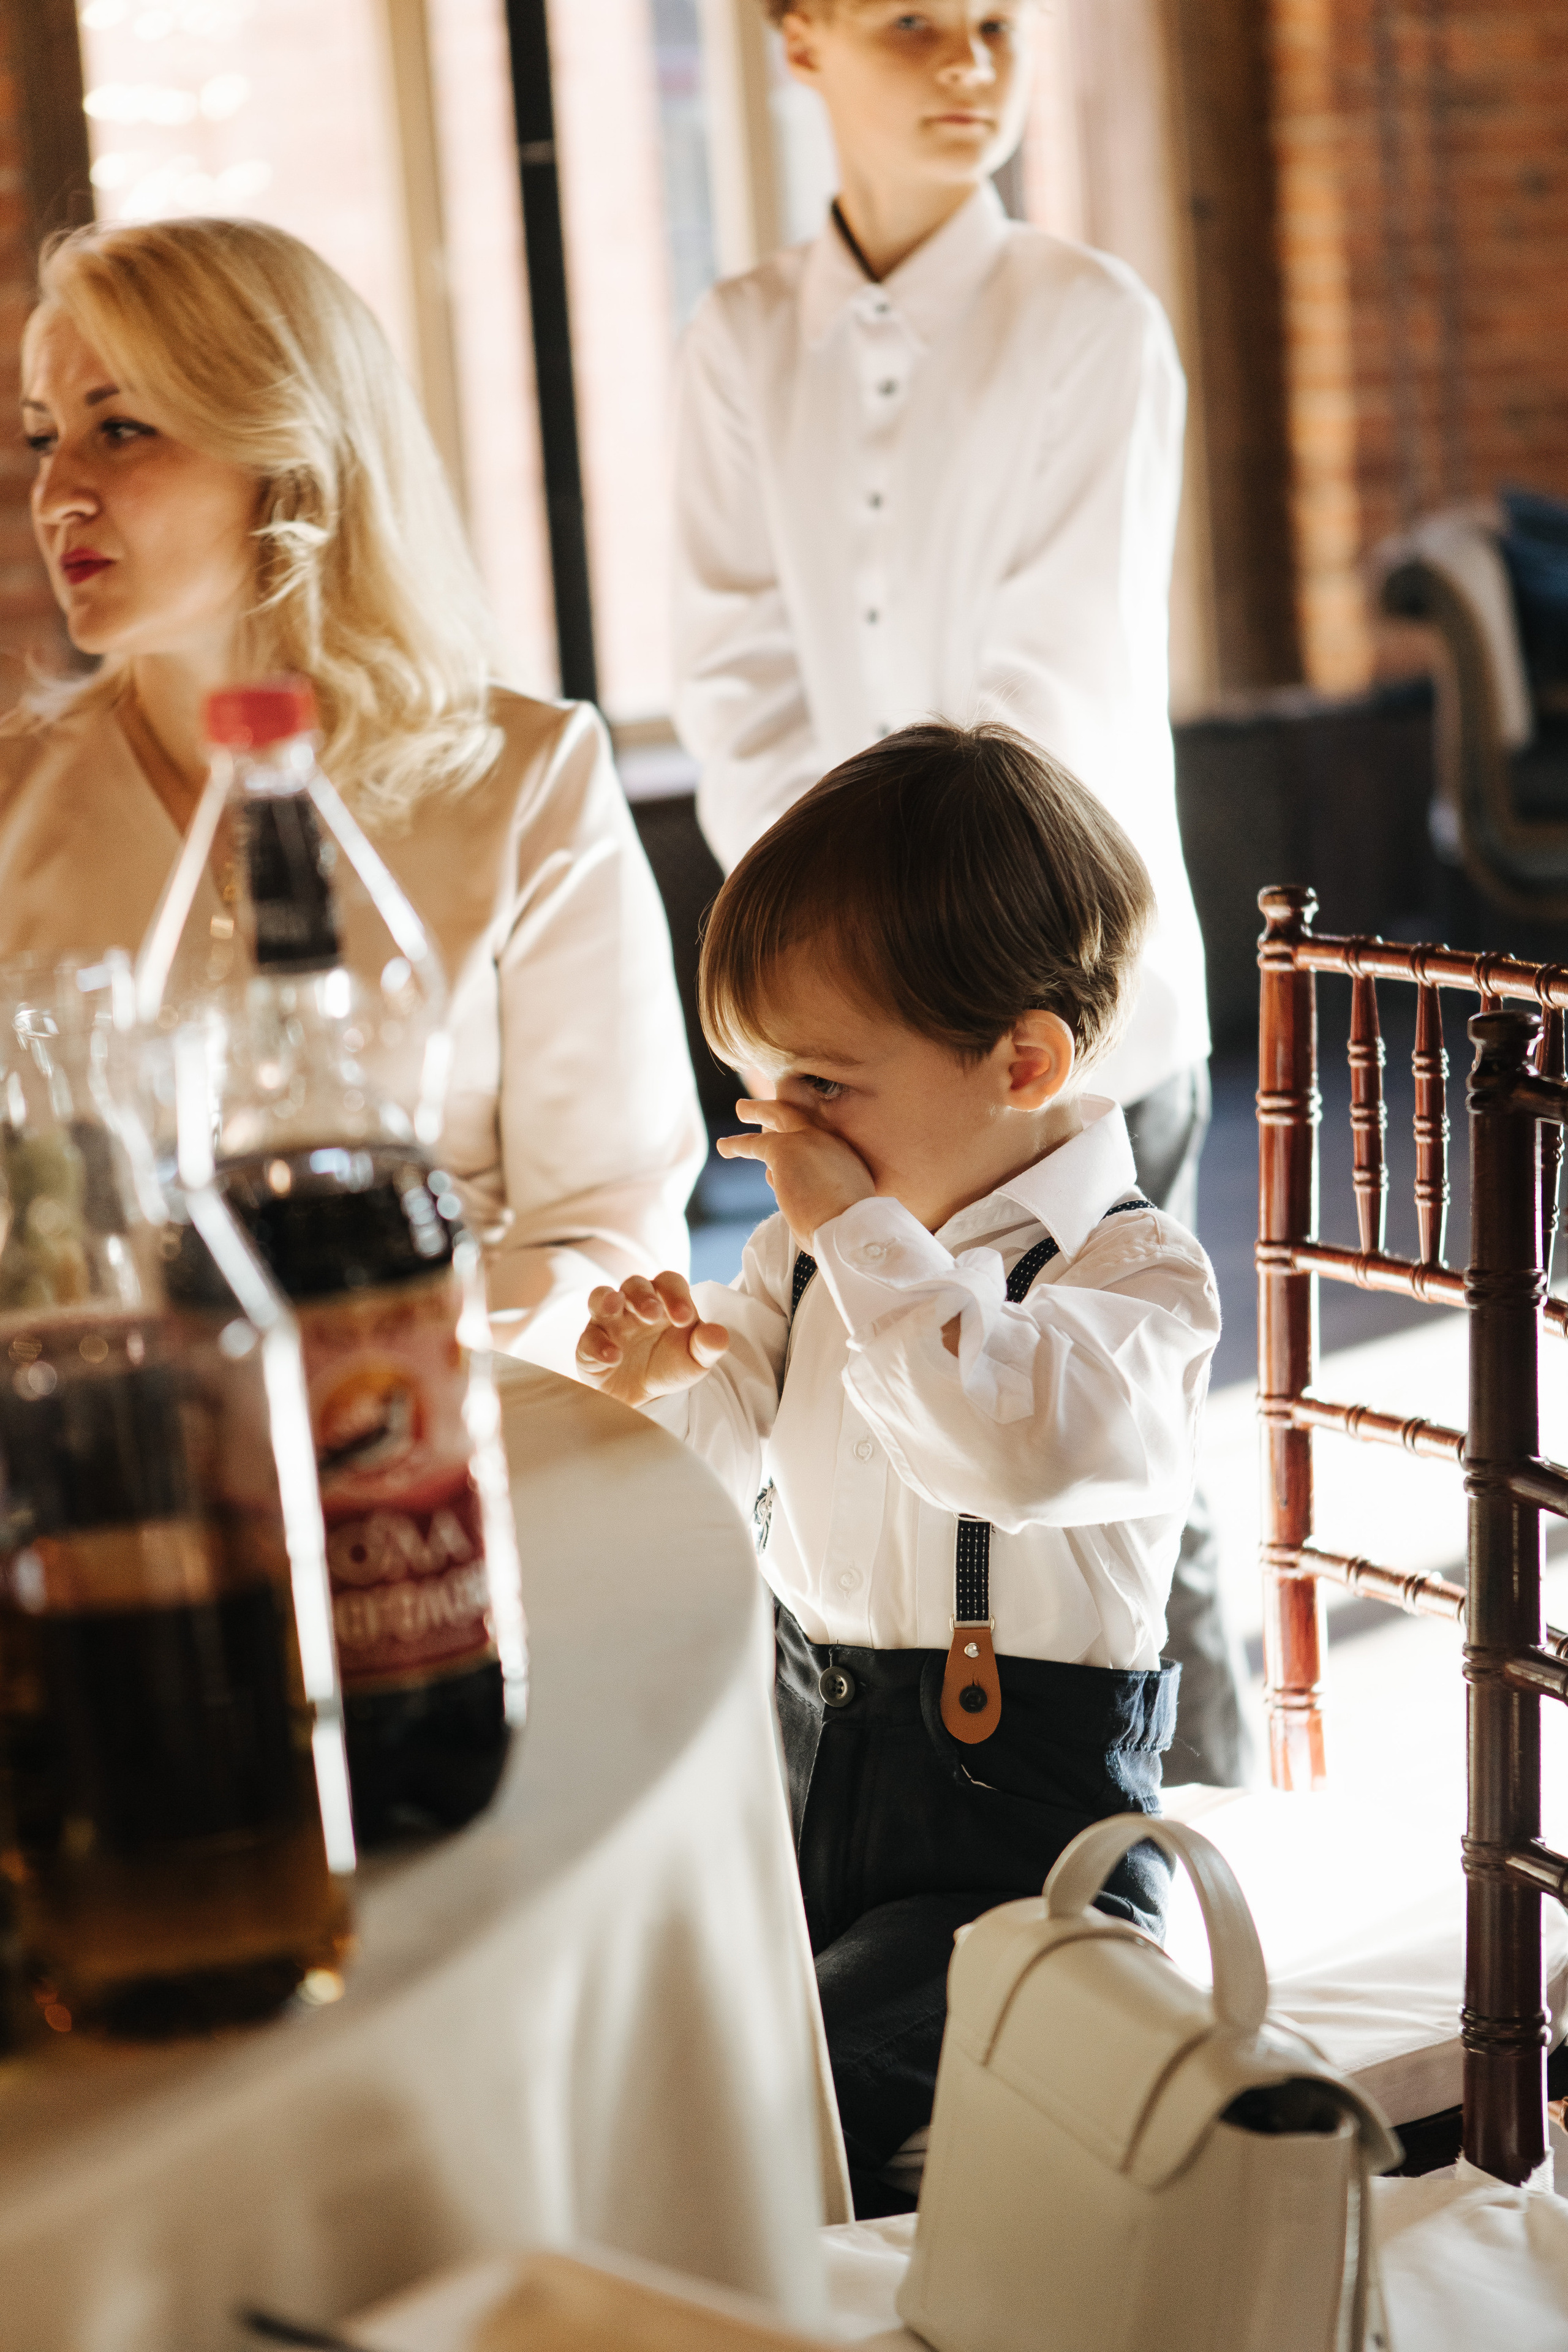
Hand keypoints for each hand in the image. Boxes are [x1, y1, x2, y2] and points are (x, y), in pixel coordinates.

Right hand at [575, 1272, 729, 1407]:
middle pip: (634, 1283)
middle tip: (652, 1314)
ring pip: (601, 1297)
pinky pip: (587, 1338)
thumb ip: (708, 1346)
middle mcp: (633, 1306)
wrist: (643, 1398)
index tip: (684, 1319)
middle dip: (642, 1296)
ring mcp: (608, 1323)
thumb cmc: (670, 1367)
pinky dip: (598, 1345)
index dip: (676, 1294)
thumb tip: (719, 1335)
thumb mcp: (695, 1360)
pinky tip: (613, 1357)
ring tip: (614, 1309)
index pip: (669, 1282)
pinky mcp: (588, 1345)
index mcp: (664, 1301)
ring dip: (607, 1301)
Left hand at [716, 1099, 874, 1247]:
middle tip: (751, 1108)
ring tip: (737, 1122)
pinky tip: (723, 1146)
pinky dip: (736, 1144)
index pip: (817, 1139)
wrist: (849, 1231)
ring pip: (775, 1121)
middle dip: (773, 1110)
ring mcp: (808, 1141)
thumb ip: (815, 1192)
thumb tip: (785, 1191)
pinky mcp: (784, 1150)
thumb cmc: (846, 1232)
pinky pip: (754, 1144)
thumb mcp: (839, 1206)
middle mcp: (829, 1142)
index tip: (786, 1131)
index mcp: (846, 1157)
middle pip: (798, 1117)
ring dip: (755, 1120)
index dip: (800, 1132)